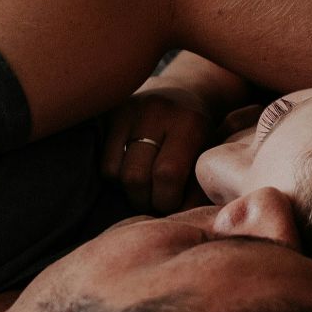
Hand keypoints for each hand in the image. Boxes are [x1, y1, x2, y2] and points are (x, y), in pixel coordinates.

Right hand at [101, 77, 214, 215]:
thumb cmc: (200, 137)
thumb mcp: (207, 158)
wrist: (186, 92)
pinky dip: (116, 177)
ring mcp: (130, 110)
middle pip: (136, 176)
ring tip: (146, 186)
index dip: (167, 200)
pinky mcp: (110, 114)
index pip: (167, 174)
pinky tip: (132, 171)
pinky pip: (104, 163)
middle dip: (145, 200)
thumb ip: (197, 189)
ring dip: (129, 190)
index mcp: (189, 123)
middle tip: (156, 201)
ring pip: (115, 173)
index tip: (173, 205)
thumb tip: (180, 218)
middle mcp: (157, 111)